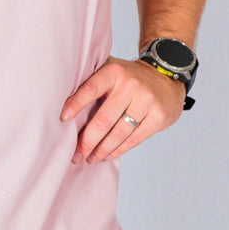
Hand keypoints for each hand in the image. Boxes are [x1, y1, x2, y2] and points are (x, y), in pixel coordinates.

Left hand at [60, 56, 186, 163]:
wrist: (166, 75)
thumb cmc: (129, 78)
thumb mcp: (112, 70)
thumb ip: (92, 81)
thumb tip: (62, 105)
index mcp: (114, 72)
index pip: (91, 89)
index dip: (75, 104)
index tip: (62, 119)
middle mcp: (131, 85)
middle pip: (103, 119)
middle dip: (87, 141)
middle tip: (75, 155)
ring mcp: (147, 100)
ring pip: (119, 132)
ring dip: (102, 150)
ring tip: (90, 159)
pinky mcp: (159, 116)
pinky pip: (134, 138)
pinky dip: (118, 149)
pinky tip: (107, 155)